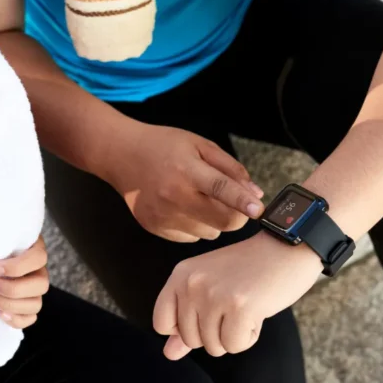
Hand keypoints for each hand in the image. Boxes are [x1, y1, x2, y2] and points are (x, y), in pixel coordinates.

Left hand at [0, 239, 49, 328]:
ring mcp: (32, 289)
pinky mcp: (24, 304)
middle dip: (12, 289)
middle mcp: (37, 269)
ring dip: (10, 305)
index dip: (18, 266)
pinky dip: (16, 320)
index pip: (39, 257)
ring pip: (36, 303)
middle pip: (42, 284)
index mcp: (31, 246)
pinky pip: (30, 317)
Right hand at [102, 123, 265, 242]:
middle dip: (237, 215)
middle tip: (234, 204)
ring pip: (210, 232)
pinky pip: (192, 237)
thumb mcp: (200, 145)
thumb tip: (255, 194)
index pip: (221, 189)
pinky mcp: (155, 228)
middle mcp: (173, 196)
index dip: (243, 202)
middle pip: (222, 221)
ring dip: (213, 220)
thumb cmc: (164, 146)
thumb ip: (230, 169)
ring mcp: (163, 216)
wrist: (122, 156)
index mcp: (186, 170)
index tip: (259, 210)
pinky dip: (195, 225)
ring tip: (198, 199)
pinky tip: (183, 207)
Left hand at [153, 233, 322, 359]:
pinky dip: (249, 336)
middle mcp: (192, 283)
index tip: (209, 312)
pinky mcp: (239, 307)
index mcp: (180, 275)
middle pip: (191, 340)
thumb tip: (168, 354)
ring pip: (214, 346)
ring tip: (247, 305)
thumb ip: (186, 322)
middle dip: (216, 332)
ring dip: (235, 334)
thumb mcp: (212, 289)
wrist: (288, 247)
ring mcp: (215, 295)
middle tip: (235, 303)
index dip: (186, 328)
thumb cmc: (250, 270)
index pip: (162, 323)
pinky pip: (235, 346)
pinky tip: (258, 312)